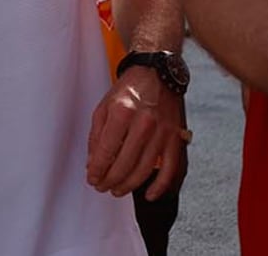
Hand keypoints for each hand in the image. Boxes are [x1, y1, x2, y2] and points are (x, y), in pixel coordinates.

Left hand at [85, 67, 186, 198]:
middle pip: (124, 163)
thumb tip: (93, 164)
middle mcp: (143, 123)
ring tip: (117, 190)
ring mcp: (162, 131)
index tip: (92, 179)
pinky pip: (170, 168)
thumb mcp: (104, 106)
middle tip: (102, 187)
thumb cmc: (129, 90)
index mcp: (121, 112)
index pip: (106, 151)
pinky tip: (148, 194)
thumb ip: (97, 136)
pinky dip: (160, 185)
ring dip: (128, 185)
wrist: (157, 73)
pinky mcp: (175, 137)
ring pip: (144, 169)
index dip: (97, 170)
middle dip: (110, 180)